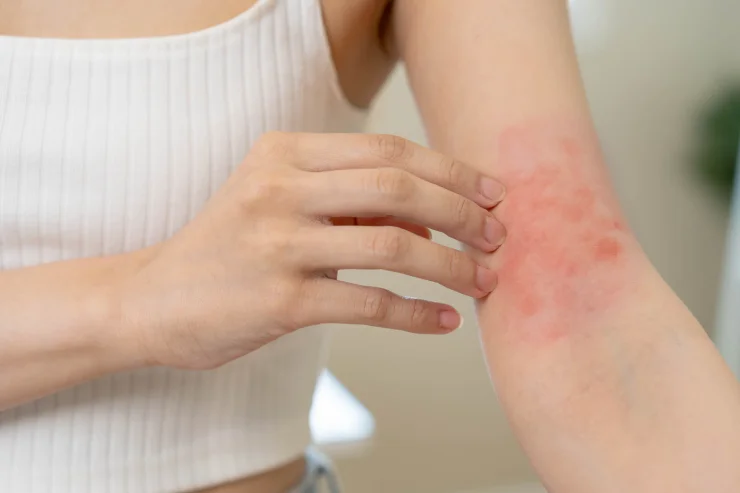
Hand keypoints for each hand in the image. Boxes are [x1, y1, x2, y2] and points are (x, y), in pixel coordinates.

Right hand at [118, 132, 505, 369]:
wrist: (156, 300)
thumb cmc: (229, 248)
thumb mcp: (282, 204)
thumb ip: (351, 203)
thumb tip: (431, 218)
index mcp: (283, 153)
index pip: (387, 150)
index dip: (449, 168)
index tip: (490, 191)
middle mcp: (279, 189)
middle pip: (397, 185)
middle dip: (461, 210)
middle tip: (497, 235)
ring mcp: (277, 244)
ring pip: (391, 244)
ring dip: (451, 264)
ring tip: (484, 280)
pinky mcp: (278, 301)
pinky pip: (367, 304)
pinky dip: (415, 314)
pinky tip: (444, 320)